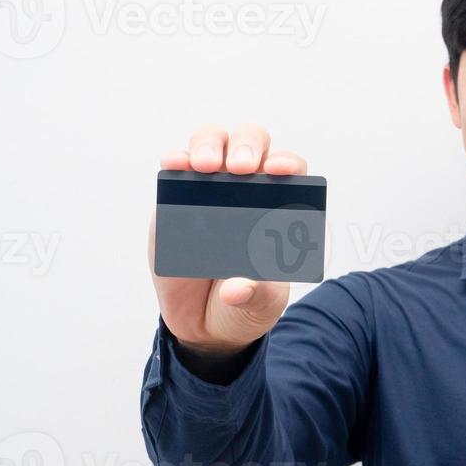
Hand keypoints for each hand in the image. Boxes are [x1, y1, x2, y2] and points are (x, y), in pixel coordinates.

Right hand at [148, 123, 308, 355]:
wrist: (205, 322)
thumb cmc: (245, 303)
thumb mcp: (262, 304)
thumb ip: (256, 294)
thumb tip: (236, 288)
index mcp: (279, 206)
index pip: (290, 170)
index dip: (287, 164)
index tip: (281, 172)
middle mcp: (247, 189)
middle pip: (251, 144)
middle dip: (247, 147)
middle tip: (241, 169)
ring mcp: (210, 190)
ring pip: (212, 143)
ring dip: (209, 145)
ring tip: (206, 166)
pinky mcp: (176, 201)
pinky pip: (175, 169)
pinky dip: (175, 161)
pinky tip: (175, 166)